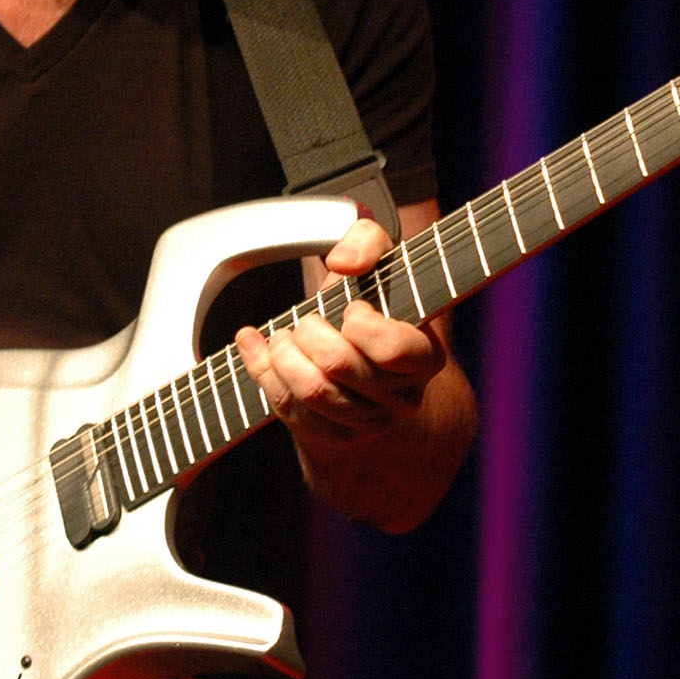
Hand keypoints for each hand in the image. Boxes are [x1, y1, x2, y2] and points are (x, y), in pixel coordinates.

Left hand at [235, 218, 445, 442]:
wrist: (366, 353)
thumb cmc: (374, 303)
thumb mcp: (380, 260)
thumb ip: (368, 242)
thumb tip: (344, 263)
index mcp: (425, 357)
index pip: (392, 348)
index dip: (360, 323)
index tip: (351, 308)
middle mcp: (403, 398)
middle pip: (339, 367)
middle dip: (309, 332)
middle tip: (306, 319)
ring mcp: (369, 423)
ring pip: (311, 393)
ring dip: (283, 355)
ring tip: (282, 335)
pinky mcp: (333, 436)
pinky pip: (289, 409)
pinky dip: (262, 372)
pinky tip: (254, 346)